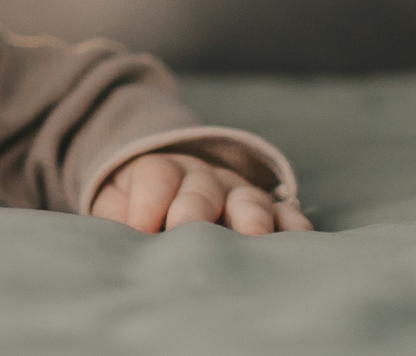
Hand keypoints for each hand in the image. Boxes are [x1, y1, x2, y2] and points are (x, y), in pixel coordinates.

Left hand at [91, 150, 312, 235]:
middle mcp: (202, 178)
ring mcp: (238, 194)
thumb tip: (119, 243)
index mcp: (160, 172)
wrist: (165, 200)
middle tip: (188, 231)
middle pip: (200, 188)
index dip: (148, 201)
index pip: (156, 176)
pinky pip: (285, 214)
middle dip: (194, 209)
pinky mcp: (269, 213)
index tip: (140, 229)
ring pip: (245, 199)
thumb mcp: (118, 212)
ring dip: (249, 217)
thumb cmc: (137, 217)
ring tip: (252, 237)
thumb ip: (118, 222)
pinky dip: (292, 225)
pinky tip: (297, 238)